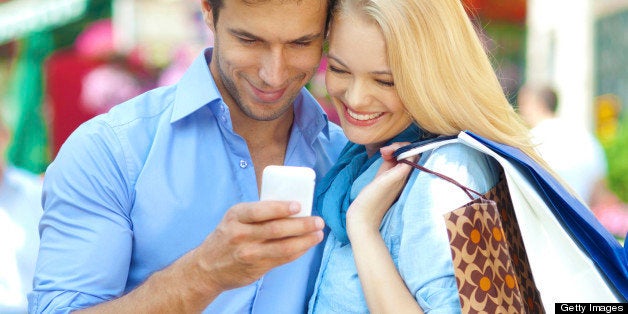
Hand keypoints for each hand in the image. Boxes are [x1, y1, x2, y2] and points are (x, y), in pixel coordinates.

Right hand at [192, 201, 324, 291]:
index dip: (281, 208)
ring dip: (305, 240)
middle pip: (277, 229)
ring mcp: (249, 253)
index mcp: (236, 216)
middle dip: (302, 225)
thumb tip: (292, 207)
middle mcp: (241, 235)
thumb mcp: (234, 218)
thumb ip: (257, 213)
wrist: (207, 267)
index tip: (298, 205)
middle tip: (318, 220)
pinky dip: (298, 251)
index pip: (260, 210)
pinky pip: (283, 259)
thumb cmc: (227, 236)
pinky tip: (307, 245)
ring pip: (283, 247)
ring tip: (318, 234)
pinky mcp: (257, 268)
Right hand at [346, 142, 413, 236]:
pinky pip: (394, 164)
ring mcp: (395, 178)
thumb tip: (411, 157)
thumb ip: (398, 170)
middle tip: (383, 151)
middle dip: (397, 148)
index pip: (414, 155)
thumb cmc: (372, 201)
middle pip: (408, 155)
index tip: (388, 150)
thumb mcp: (384, 183)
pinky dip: (390, 157)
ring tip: (382, 153)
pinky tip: (382, 156)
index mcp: (404, 177)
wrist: (362, 219)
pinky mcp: (386, 180)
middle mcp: (403, 177)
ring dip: (393, 151)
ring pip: (401, 158)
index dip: (403, 148)